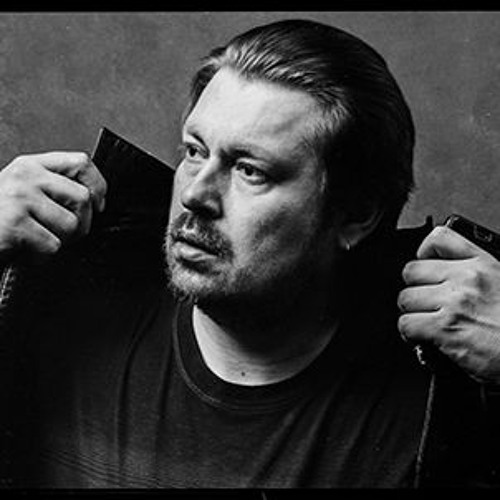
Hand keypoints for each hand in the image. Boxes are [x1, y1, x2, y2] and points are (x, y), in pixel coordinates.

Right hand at [0, 152, 106, 262]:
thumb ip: (52, 188)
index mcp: (30, 166)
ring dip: (60, 242)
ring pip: (72, 224)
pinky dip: (41, 257)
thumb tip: (96, 199)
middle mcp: (25, 176)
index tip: (98, 204)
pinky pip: (53, 245)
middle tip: (61, 234)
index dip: (98, 185)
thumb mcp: (22, 193)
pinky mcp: (15, 222)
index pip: (81, 162)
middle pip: (83, 197)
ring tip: (36, 241)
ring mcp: (19, 197)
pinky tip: (23, 252)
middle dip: (82, 223)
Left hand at [398, 225, 499, 384]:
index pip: (440, 238)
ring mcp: (455, 302)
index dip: (425, 251)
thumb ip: (479, 277)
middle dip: (415, 288)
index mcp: (484, 264)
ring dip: (412, 313)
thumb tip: (448, 278)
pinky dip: (410, 334)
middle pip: (412, 271)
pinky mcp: (445, 328)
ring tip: (425, 322)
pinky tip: (424, 338)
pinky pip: (407, 324)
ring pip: (406, 298)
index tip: (426, 264)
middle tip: (426, 303)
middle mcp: (467, 278)